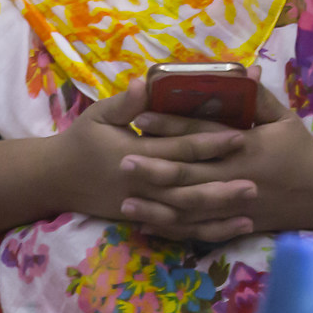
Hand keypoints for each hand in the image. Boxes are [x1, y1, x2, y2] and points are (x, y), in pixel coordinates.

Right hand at [44, 84, 255, 238]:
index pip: (179, 148)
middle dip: (221, 187)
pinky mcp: (145, 219)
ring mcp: (144, 206)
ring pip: (186, 216)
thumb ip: (126, 103)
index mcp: (136, 153)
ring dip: (218, 215)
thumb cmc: (81, 141)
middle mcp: (143, 184)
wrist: (55, 180)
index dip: (210, 144)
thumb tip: (144, 81)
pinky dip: (206, 232)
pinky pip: (179, 230)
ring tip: (251, 212)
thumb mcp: (99, 116)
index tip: (240, 138)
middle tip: (256, 185)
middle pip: (188, 188)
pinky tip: (232, 229)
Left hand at [113, 84, 312, 241]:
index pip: (201, 134)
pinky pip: (198, 230)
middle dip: (154, 168)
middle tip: (122, 161)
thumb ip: (258, 97)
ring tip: (126, 199)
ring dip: (156, 204)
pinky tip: (148, 225)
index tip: (141, 118)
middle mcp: (236, 176)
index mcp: (246, 146)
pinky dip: (173, 229)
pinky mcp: (234, 223)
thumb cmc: (302, 151)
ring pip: (188, 207)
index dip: (170, 125)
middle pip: (188, 174)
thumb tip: (244, 70)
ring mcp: (234, 204)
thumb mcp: (284, 119)